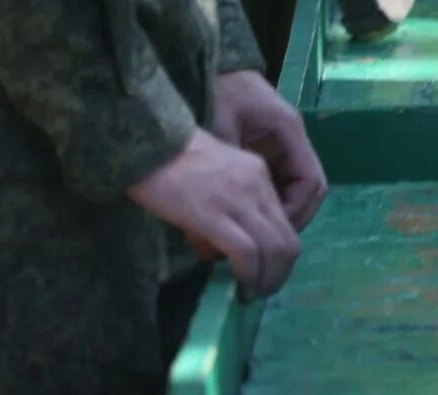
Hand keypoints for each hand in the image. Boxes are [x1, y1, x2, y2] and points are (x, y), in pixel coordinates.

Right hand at [127, 128, 301, 297]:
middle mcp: (257, 187)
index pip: (287, 221)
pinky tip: (239, 287)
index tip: (267, 269)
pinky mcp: (215, 216)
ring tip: (251, 294)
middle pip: (288, 240)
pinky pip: (246, 253)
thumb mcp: (216, 175)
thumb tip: (223, 247)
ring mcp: (239, 201)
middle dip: (280, 272)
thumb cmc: (172, 159)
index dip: (281, 252)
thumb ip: (228, 203)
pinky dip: (248, 275)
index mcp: (260, 174)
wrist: (150, 143)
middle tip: (264, 290)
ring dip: (267, 280)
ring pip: (273, 250)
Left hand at [212, 69, 327, 231]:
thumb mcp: (217, 133)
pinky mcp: (269, 146)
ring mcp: (283, 142)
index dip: (296, 212)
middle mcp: (293, 138)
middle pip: (309, 188)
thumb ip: (221, 177)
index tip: (270, 232)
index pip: (310, 181)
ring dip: (280, 212)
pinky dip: (269, 201)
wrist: (210, 65)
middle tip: (263, 243)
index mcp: (288, 130)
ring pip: (296, 187)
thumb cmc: (216, 94)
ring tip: (254, 234)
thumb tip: (209, 233)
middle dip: (291, 218)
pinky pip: (280, 180)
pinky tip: (246, 215)